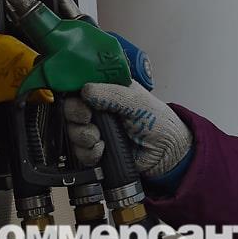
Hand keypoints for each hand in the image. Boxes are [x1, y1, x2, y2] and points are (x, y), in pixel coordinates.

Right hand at [63, 81, 192, 178]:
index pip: (81, 85)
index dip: (74, 91)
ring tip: (99, 137)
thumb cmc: (157, 121)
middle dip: (76, 115)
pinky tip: (102, 150)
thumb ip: (112, 95)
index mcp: (108, 90)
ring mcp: (97, 129)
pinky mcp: (96, 149)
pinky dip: (89, 152)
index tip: (79, 97)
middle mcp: (99, 108)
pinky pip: (80, 152)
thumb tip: (86, 91)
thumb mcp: (136, 102)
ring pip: (73, 131)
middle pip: (71, 109)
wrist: (166, 153)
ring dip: (83, 136)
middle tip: (87, 118)